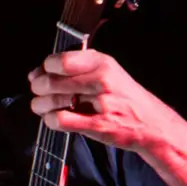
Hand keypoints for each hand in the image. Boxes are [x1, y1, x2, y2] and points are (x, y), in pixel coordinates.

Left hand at [28, 49, 184, 156]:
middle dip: (38, 88)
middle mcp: (102, 79)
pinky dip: (50, 120)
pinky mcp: (98, 125)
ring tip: (44, 107)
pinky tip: (55, 119)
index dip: (44, 68)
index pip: (61, 60)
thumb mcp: (107, 72)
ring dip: (40, 106)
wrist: (151, 124)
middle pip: (51, 81)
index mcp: (103, 63)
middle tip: (40, 93)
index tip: (43, 73)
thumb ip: (74, 70)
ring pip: (52, 101)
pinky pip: (60, 120)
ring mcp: (101, 103)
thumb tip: (35, 73)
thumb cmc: (123, 98)